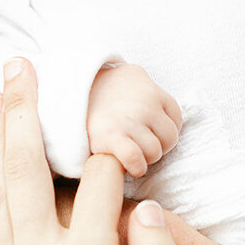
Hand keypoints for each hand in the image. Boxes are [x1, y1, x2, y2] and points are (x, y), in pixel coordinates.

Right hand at [87, 63, 181, 177]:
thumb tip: (162, 109)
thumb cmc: (103, 89)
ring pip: (155, 152)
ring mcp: (130, 122)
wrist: (69, 89)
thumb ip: (150, 90)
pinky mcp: (112, 138)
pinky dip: (136, 167)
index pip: (176, 120)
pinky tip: (128, 166)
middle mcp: (146, 105)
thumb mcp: (132, 77)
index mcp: (153, 92)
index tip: (149, 134)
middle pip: (169, 139)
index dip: (163, 132)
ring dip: (145, 158)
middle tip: (138, 145)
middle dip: (157, 146)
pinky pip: (136, 160)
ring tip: (129, 151)